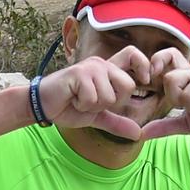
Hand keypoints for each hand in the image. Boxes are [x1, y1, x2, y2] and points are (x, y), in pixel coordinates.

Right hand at [36, 45, 154, 137]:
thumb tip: (138, 134)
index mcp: (108, 70)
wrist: (44, 106)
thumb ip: (117, 122)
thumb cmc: (69, 107)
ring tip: (79, 100)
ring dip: (93, 106)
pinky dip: (82, 105)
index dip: (143, 65)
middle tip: (93, 101)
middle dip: (112, 102)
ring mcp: (90, 67)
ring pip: (109, 96)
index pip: (133, 56)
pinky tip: (72, 98)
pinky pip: (92, 97)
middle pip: (128, 86)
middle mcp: (101, 64)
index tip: (145, 80)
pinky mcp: (78, 73)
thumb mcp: (97, 116)